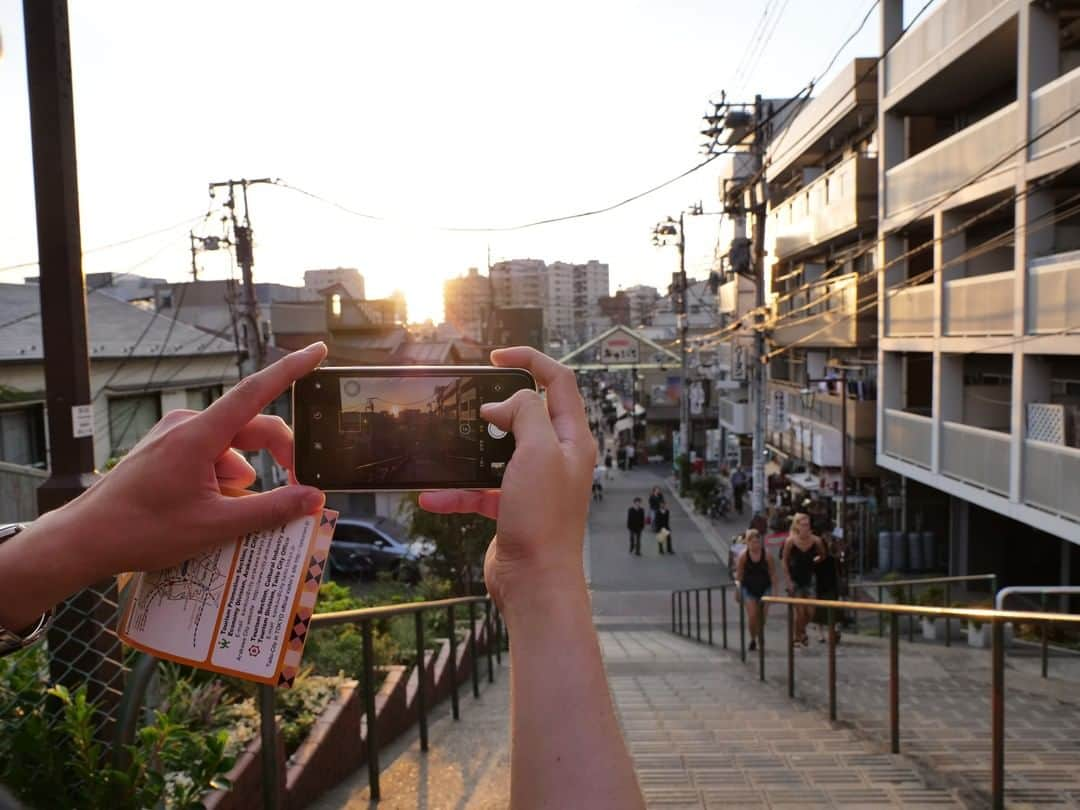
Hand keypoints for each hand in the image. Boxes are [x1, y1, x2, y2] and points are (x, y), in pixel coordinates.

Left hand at [38, 343, 327, 582]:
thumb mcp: (216, 526)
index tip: (318, 349)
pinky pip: (210, 454)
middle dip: (280, 456)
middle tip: (299, 490)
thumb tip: (313, 498)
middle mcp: (187, 425)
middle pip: (253, 427)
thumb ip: (271, 509)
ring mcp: (174, 435)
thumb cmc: (142, 531)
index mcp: (200, 435)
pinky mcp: (166, 448)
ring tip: (231, 514)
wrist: (84, 540)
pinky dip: (222, 478)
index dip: (292, 369)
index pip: (257, 391)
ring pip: (232, 447)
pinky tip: (210, 508)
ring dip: (245, 477)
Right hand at [418, 347, 592, 613]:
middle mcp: (557, 458)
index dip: (531, 360)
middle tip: (470, 402)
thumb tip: (502, 405)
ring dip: (471, 452)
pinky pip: (481, 490)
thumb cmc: (544, 520)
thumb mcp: (537, 452)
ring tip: (448, 446)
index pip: (559, 382)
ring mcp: (535, 483)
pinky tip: (433, 497)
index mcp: (572, 439)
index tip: (497, 355)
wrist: (535, 582)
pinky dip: (458, 491)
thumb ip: (524, 414)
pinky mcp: (513, 507)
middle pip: (527, 414)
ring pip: (498, 453)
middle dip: (497, 407)